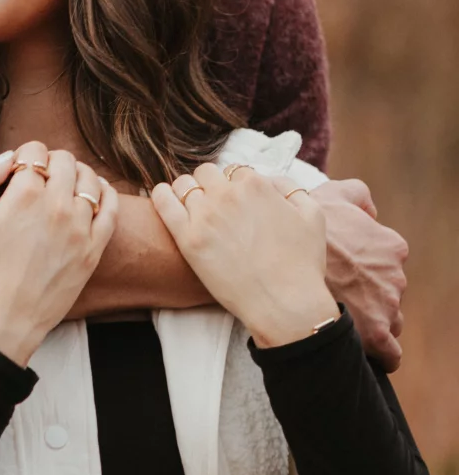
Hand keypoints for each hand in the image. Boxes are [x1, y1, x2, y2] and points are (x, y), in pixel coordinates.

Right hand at [0, 144, 118, 365]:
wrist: (1, 323)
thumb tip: (6, 160)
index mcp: (24, 195)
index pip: (34, 152)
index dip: (23, 156)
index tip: (15, 172)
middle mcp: (58, 206)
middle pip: (64, 161)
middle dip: (49, 161)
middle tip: (37, 177)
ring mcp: (80, 229)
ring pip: (90, 180)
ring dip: (76, 174)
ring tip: (62, 184)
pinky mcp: (93, 250)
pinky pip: (110, 209)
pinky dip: (105, 193)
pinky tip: (95, 193)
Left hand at [152, 164, 338, 347]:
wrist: (285, 303)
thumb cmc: (302, 264)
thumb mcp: (313, 215)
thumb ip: (290, 188)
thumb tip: (269, 180)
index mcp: (256, 184)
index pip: (236, 171)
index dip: (236, 186)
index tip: (237, 203)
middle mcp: (227, 194)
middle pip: (207, 174)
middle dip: (211, 185)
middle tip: (215, 206)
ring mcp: (205, 216)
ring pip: (184, 185)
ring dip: (188, 191)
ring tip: (192, 208)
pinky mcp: (188, 239)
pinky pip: (163, 203)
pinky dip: (161, 195)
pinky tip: (164, 196)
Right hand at [312, 179, 407, 371]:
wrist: (285, 259)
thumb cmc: (304, 228)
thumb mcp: (332, 194)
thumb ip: (357, 194)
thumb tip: (369, 210)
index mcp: (389, 246)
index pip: (388, 265)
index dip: (365, 272)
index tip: (344, 276)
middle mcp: (394, 275)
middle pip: (387, 294)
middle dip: (368, 297)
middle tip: (337, 296)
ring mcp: (387, 305)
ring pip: (388, 321)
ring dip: (370, 322)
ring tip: (340, 320)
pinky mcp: (377, 333)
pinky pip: (390, 354)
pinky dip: (382, 355)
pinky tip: (365, 350)